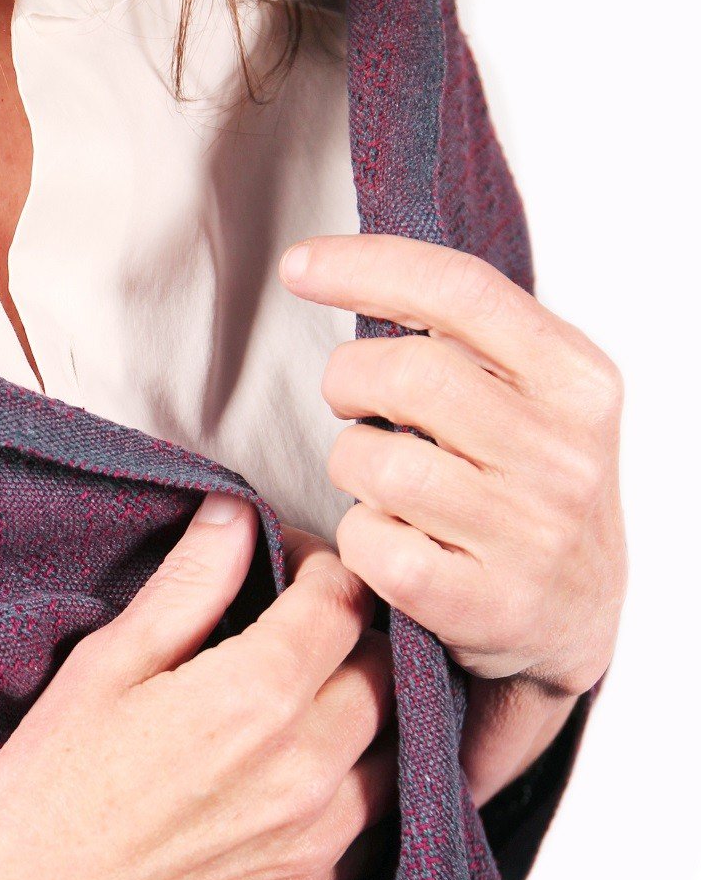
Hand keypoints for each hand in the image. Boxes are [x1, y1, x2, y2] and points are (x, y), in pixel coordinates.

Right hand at [0, 496, 397, 879]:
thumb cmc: (49, 784)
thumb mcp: (108, 663)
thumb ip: (189, 584)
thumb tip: (234, 514)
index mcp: (254, 697)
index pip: (343, 602)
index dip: (324, 567)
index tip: (294, 565)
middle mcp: (304, 770)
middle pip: (387, 671)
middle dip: (358, 632)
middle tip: (312, 623)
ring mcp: (315, 843)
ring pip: (401, 751)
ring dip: (375, 711)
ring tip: (324, 693)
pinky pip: (380, 825)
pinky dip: (365, 785)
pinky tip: (318, 770)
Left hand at [277, 233, 626, 703]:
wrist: (579, 614)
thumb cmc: (532, 487)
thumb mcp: (535, 395)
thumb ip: (468, 337)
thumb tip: (344, 271)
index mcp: (577, 380)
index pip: (462, 291)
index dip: (367, 267)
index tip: (300, 265)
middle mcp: (563, 453)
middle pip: (407, 373)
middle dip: (348, 380)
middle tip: (351, 403)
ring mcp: (529, 533)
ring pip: (376, 462)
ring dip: (351, 465)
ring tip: (380, 480)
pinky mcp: (485, 603)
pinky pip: (370, 543)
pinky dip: (358, 536)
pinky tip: (388, 538)